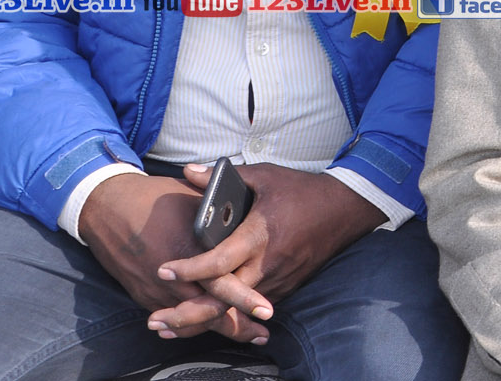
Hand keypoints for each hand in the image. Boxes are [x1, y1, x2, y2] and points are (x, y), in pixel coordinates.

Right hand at [77, 172, 269, 343]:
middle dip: (239, 326)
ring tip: (249, 335)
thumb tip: (252, 221)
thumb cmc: (155, 198)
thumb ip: (223, 217)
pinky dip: (195, 325)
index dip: (245, 299)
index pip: (223, 283)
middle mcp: (173, 277)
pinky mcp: (145, 296)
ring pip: (193, 320)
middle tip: (262, 334)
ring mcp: (157, 290)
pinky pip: (174, 316)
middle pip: (210, 310)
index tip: (266, 310)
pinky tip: (213, 326)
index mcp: (191, 250)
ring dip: (222, 329)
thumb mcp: (194, 201)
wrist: (108, 208)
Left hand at [145, 163, 384, 337]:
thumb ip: (223, 178)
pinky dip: (226, 315)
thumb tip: (188, 173)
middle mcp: (267, 263)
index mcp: (259, 235)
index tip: (164, 269)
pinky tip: (203, 320)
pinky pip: (250, 306)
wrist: (344, 210)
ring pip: (235, 310)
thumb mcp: (264, 177)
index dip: (190, 269)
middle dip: (189, 313)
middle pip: (223, 299)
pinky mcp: (284, 286)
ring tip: (170, 327)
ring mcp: (278, 279)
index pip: (219, 260)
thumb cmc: (301, 191)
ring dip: (204, 319)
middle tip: (156, 320)